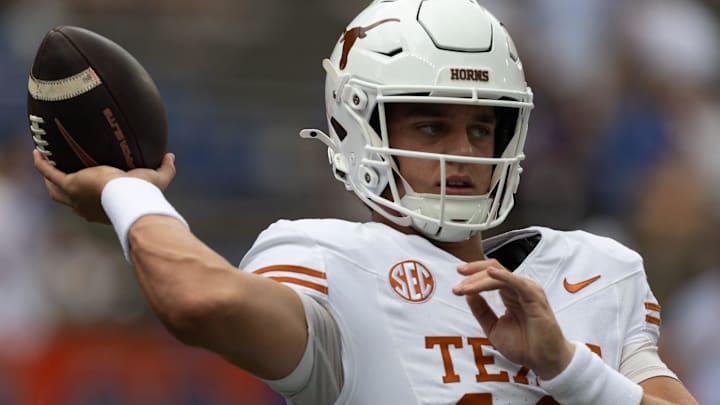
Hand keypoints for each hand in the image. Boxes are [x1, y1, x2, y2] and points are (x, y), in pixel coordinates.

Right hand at [33, 150, 176, 223]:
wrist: (129, 198)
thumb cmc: (144, 194)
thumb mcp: (157, 178)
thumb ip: (166, 168)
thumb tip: (171, 156)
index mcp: (103, 208)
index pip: (93, 203)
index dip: (89, 196)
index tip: (91, 185)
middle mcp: (86, 206)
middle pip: (68, 199)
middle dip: (62, 188)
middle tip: (59, 174)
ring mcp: (76, 196)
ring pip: (55, 189)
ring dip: (48, 176)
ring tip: (44, 161)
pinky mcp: (70, 184)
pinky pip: (50, 172)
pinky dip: (42, 164)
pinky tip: (37, 152)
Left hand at [452, 259, 574, 379]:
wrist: (542, 361)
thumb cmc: (523, 345)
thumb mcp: (493, 327)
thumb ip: (481, 310)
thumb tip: (467, 294)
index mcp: (510, 293)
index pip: (490, 275)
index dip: (473, 274)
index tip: (456, 280)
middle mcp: (519, 289)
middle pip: (493, 270)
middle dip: (473, 273)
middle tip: (457, 283)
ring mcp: (528, 291)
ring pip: (501, 276)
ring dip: (480, 280)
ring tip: (465, 287)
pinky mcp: (535, 298)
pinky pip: (517, 283)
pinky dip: (503, 276)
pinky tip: (490, 274)